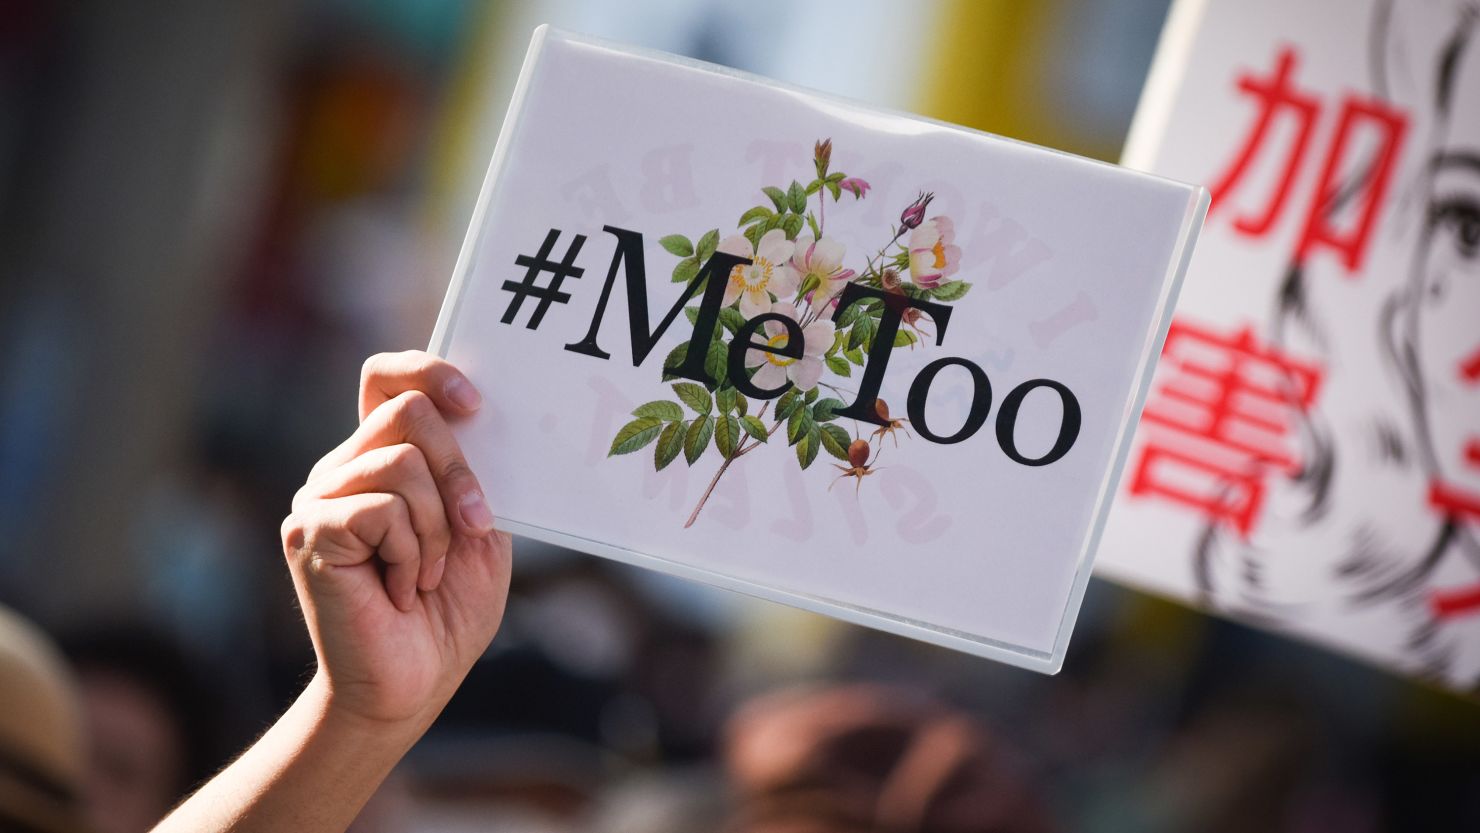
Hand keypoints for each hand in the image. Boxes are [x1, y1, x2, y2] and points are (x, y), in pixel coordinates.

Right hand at [281, 351, 511, 731]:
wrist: (412, 684)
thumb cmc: (446, 608)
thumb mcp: (480, 529)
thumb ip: (474, 473)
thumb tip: (482, 421)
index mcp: (383, 458)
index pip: (386, 377)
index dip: (428, 370)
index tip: (474, 404)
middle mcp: (344, 468)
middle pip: (408, 412)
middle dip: (460, 471)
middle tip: (474, 527)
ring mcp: (320, 497)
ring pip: (401, 461)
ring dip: (437, 526)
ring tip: (427, 573)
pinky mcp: (309, 531)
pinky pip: (381, 509)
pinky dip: (410, 552)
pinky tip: (400, 589)